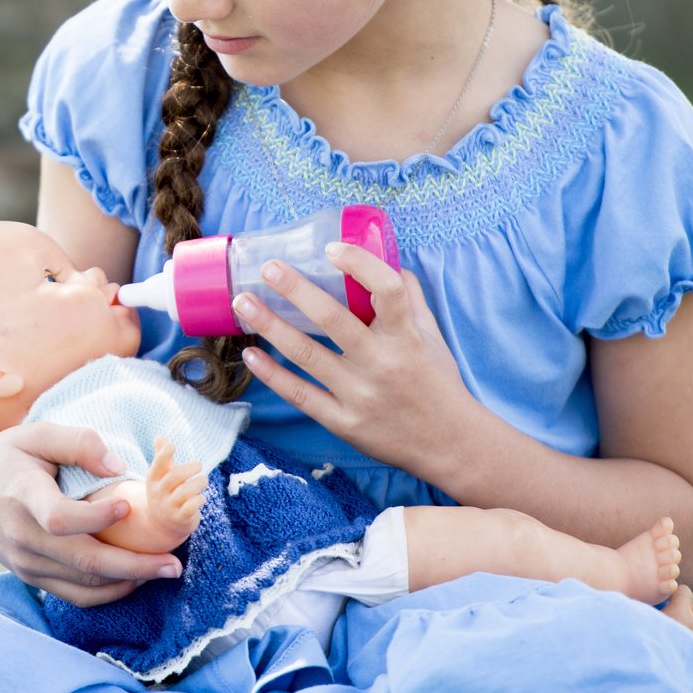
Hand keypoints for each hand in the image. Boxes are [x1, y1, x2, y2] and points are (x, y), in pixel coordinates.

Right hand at [0, 420, 181, 606]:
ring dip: (128, 581)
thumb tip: (119, 466)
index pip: (59, 518)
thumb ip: (78, 442)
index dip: (96, 517)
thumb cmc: (9, 456)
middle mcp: (22, 536)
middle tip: (174, 563)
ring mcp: (25, 562)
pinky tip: (134, 579)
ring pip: (83, 585)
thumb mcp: (36, 433)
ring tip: (164, 570)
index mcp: (23, 495)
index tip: (129, 503)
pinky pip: (74, 595)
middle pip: (82, 561)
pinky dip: (108, 593)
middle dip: (134, 565)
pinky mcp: (31, 577)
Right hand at [143, 436, 207, 538]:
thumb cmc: (165, 492)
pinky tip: (201, 497)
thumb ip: (162, 457)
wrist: (160, 524)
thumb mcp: (161, 476)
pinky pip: (191, 507)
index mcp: (153, 480)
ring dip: (199, 483)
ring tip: (204, 480)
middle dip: (189, 468)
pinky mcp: (180, 518)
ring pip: (185, 491)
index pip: (157, 465)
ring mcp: (168, 507)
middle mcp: (158, 493)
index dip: (164, 454)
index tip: (172, 445)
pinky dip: (199, 499)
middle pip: (174, 476)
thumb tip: (160, 436)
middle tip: (199, 465)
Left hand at [232, 242, 475, 474]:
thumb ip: (411, 300)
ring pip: (306, 354)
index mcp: (406, 337)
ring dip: (270, 325)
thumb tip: (392, 262)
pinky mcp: (343, 422)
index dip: (359, 264)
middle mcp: (381, 363)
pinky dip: (272, 374)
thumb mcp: (432, 337)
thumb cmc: (438, 383)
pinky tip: (251, 354)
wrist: (449, 444)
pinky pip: (300, 394)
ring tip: (243, 302)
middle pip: (332, 319)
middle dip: (295, 290)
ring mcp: (359, 394)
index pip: (386, 290)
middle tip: (268, 268)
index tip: (331, 248)